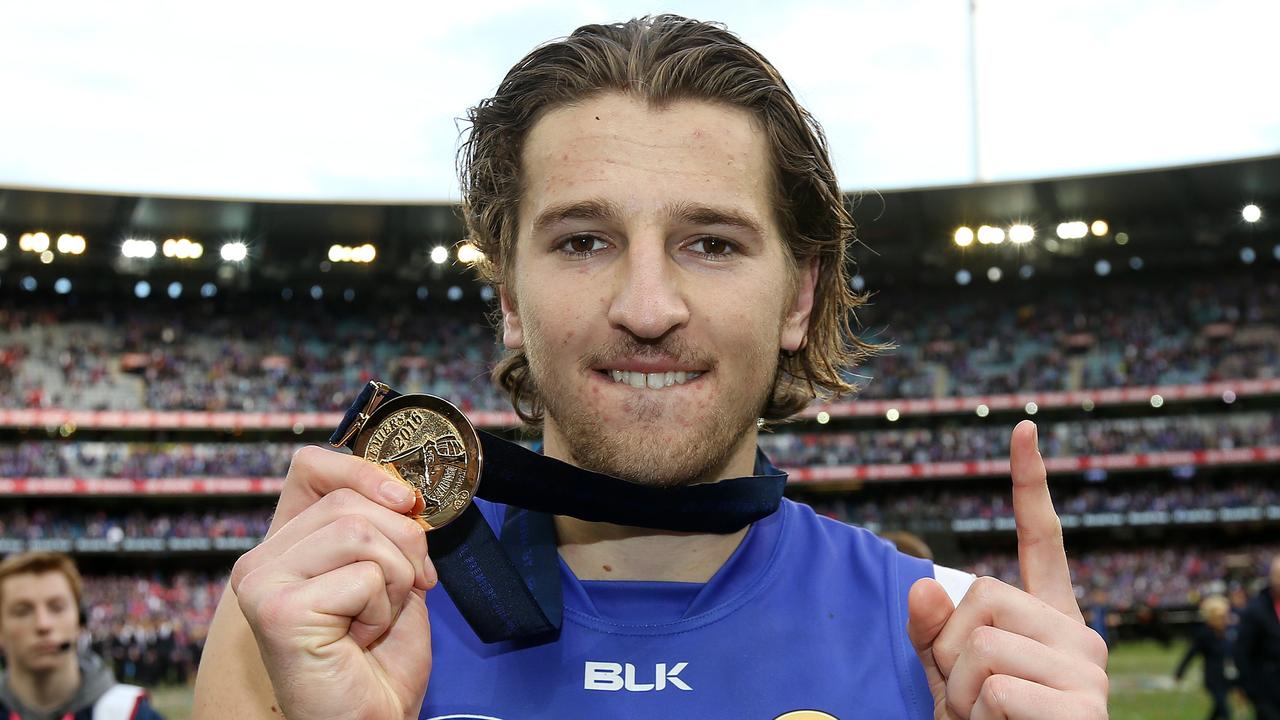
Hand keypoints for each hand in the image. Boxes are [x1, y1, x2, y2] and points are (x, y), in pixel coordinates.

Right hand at [231, 447, 436, 719]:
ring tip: (375, 619)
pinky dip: (382, 610)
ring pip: (361, 532)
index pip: (313, 467)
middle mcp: (262, 561)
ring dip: (395, 579)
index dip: (366, 472)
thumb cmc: (379, 662)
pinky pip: (364, 576)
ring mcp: (263, 583)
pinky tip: (358, 640)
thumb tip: (404, 491)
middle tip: (405, 591)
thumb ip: (385, 528)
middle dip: (403, 543)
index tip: (408, 502)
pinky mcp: (279, 610)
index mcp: (285, 546)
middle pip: (350, 500)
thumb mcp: (390, 575)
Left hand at [907, 420, 1108, 718]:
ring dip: (959, 692)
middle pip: (980, 597)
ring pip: (979, 646)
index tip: (1023, 427)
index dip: (1029, 484)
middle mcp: (1078, 634)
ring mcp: (1087, 671)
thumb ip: (931, 632)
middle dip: (949, 650)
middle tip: (969, 695)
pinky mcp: (1084, 708)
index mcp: (1048, 620)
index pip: (1040, 540)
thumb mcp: (946, 680)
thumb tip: (922, 583)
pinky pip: (993, 690)